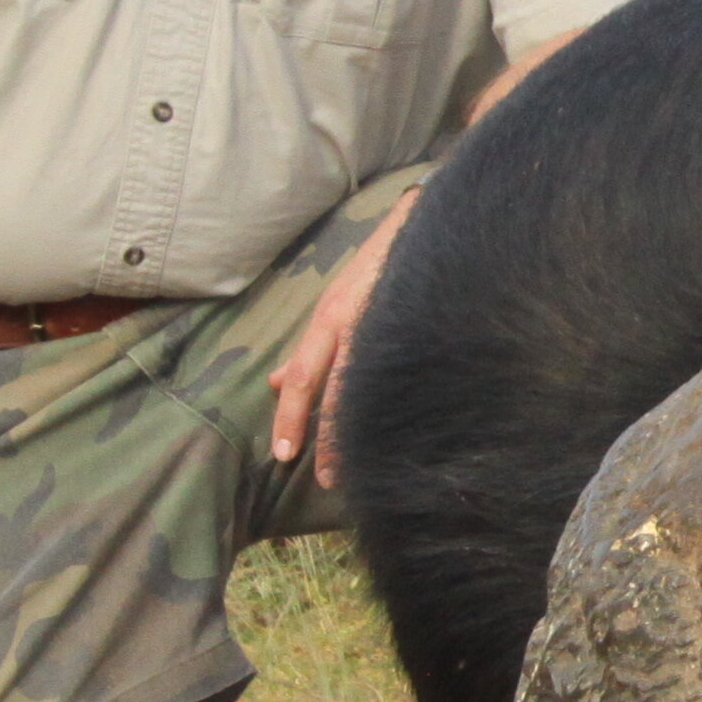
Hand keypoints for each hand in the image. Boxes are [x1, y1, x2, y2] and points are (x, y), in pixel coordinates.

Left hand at [271, 188, 423, 483]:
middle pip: (329, 385)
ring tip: (362, 463)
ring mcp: (384, 319)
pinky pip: (402, 364)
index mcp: (330, 319)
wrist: (426, 223)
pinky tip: (405, 420)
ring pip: (364, 381)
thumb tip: (274, 383)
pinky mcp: (416, 318)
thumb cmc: (381, 269)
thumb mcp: (337, 306)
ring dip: (359, 424)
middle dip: (325, 434)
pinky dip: (398, 396)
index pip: (301, 376)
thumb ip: (310, 348)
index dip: (291, 416)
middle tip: (325, 478)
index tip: (285, 455)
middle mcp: (350, 320)